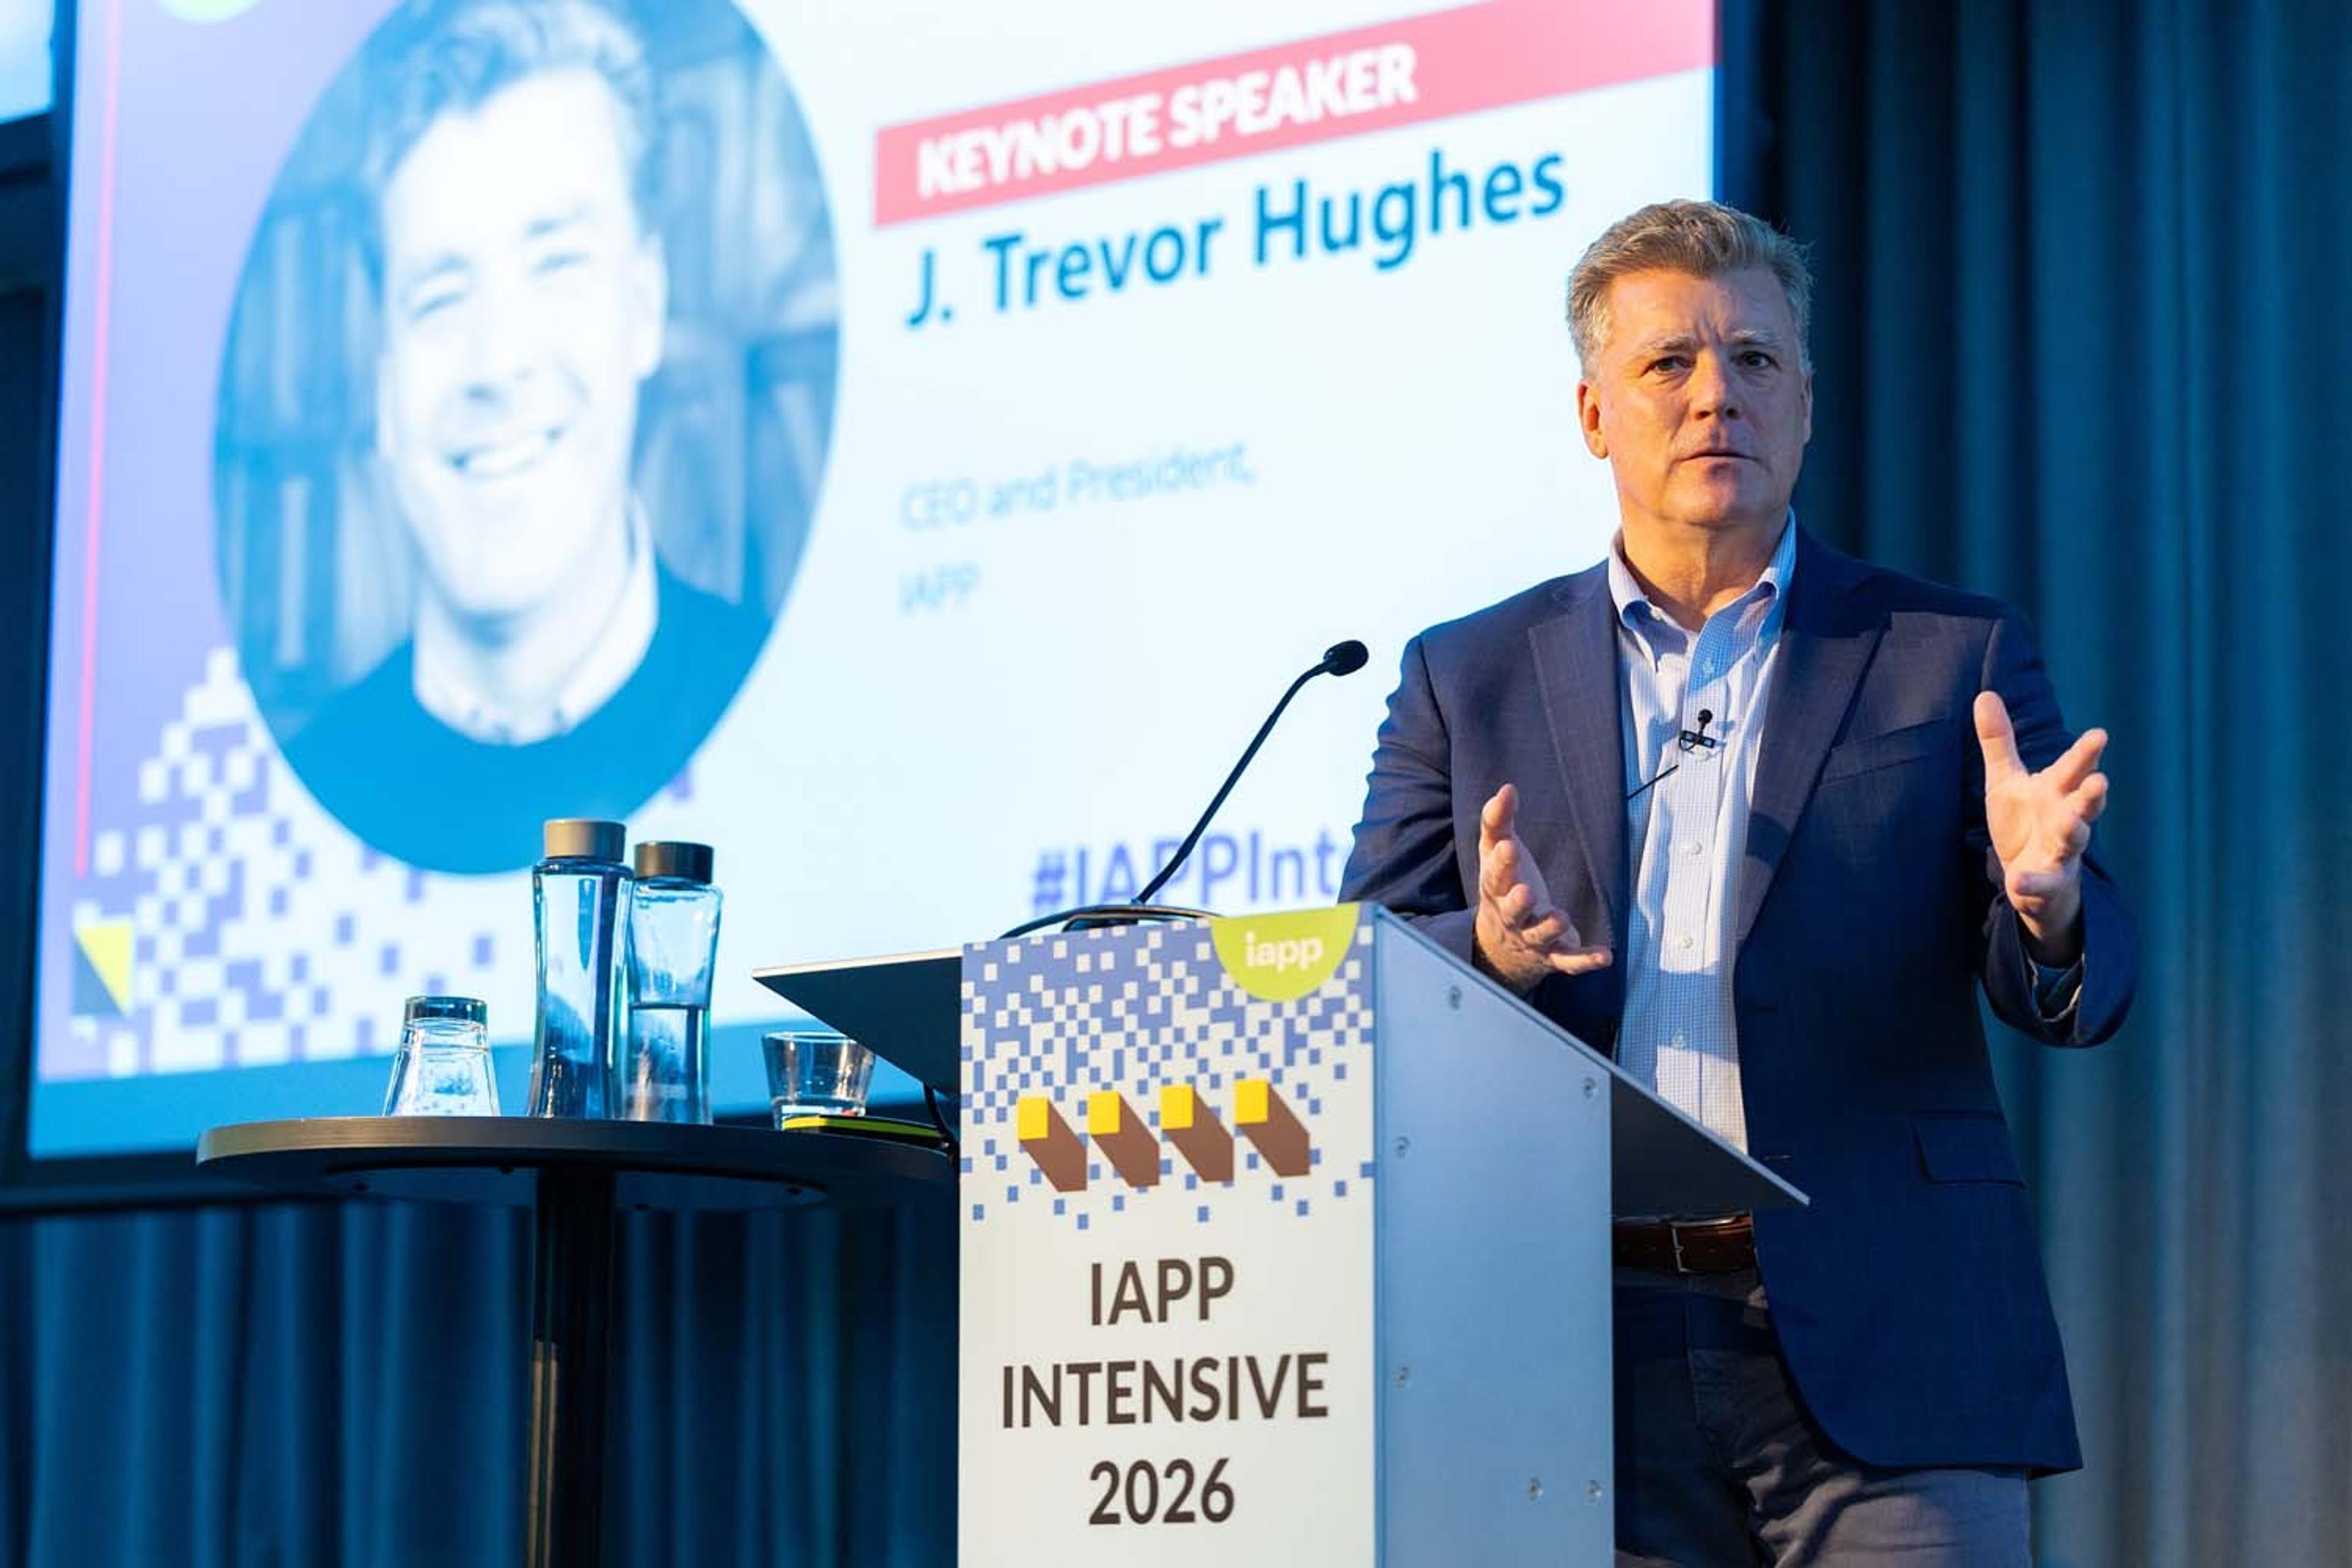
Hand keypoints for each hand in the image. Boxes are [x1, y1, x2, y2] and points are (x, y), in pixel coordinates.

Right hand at [1473, 782, 1610, 992]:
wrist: (1501, 946)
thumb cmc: (1503, 889)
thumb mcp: (1495, 854)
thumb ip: (1499, 822)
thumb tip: (1507, 789)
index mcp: (1496, 889)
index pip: (1495, 876)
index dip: (1500, 862)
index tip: (1507, 846)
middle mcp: (1512, 916)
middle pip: (1512, 909)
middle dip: (1517, 901)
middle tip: (1525, 891)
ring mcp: (1533, 938)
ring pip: (1540, 936)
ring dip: (1550, 928)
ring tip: (1561, 918)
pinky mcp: (1554, 955)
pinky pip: (1569, 961)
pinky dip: (1585, 960)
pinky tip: (1604, 956)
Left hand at [1974, 690, 2108, 964]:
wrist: (2029, 879)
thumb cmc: (2024, 822)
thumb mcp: (2006, 780)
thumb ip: (1999, 741)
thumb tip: (1985, 694)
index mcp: (2056, 791)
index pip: (2073, 769)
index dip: (2086, 754)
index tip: (2099, 735)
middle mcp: (2065, 819)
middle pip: (2083, 804)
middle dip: (2092, 795)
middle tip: (2100, 781)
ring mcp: (2060, 853)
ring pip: (2072, 842)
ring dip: (2074, 832)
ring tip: (2071, 823)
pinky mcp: (2046, 883)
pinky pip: (2041, 883)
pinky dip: (2032, 882)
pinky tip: (2018, 880)